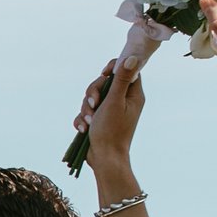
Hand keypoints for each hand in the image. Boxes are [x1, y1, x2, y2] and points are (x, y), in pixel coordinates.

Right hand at [78, 54, 145, 184]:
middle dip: (93, 92)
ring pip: (92, 97)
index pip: (126, 71)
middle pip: (104, 83)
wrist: (104, 159)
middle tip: (93, 103)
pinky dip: (82, 119)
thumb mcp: (115, 101)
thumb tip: (133, 57)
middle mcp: (122, 101)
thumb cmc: (112, 131)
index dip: (114, 69)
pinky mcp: (98, 120)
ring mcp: (110, 111)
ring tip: (88, 121)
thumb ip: (122, 79)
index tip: (104, 73)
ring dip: (86, 108)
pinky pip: (86, 111)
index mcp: (132, 95)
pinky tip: (83, 129)